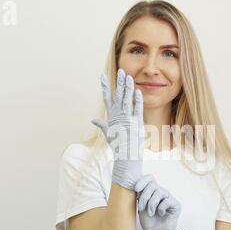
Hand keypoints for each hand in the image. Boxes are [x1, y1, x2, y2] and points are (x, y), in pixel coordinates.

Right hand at [91, 69, 144, 190]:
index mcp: (111, 117)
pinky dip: (137, 100)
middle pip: (118, 96)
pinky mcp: (136, 123)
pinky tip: (138, 91)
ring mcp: (127, 119)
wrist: (125, 157)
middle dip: (119, 83)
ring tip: (129, 77)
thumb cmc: (117, 146)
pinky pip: (137, 109)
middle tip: (121, 71)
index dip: (105, 86)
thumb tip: (93, 119)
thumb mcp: (108, 133)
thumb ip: (101, 124)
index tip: (102, 76)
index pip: (107, 98)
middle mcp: (118, 116)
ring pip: (127, 100)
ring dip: (128, 88)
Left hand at [135, 174, 184, 229]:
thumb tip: (136, 186)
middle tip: (142, 208)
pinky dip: (161, 208)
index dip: (142, 181)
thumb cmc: (149, 222)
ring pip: (159, 192)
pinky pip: (167, 201)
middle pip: (152, 184)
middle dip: (144, 197)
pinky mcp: (176, 204)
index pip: (149, 178)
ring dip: (151, 204)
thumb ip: (140, 196)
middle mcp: (161, 192)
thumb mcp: (141, 207)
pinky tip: (161, 214)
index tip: (136, 189)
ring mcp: (169, 198)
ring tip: (150, 213)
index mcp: (152, 191)